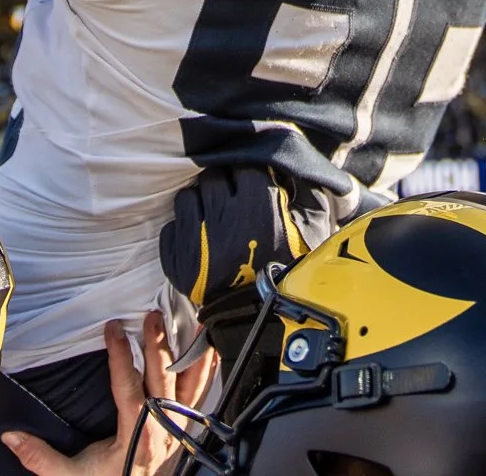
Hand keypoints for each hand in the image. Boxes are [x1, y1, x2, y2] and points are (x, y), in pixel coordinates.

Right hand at [1, 314, 218, 475]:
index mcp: (135, 435)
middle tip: (151, 315)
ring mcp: (180, 428)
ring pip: (191, 384)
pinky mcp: (188, 429)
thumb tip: (10, 437)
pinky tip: (211, 350)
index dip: (121, 355)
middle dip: (157, 345)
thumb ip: (41, 457)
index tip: (112, 328)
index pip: (128, 387)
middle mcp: (163, 428)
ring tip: (195, 322)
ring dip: (192, 353)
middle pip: (163, 379)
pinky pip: (203, 396)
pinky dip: (208, 371)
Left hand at [160, 168, 328, 363]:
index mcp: (259, 203)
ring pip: (187, 198)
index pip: (244, 166)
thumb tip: (289, 164)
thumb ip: (305, 187)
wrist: (268, 320)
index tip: (252, 187)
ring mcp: (196, 239)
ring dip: (200, 205)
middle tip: (233, 204)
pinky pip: (170, 228)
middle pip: (212, 178)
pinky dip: (182, 231)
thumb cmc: (295, 270)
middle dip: (223, 187)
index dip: (249, 176)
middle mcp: (224, 216)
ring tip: (215, 222)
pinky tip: (200, 242)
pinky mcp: (178, 261)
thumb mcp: (315, 224)